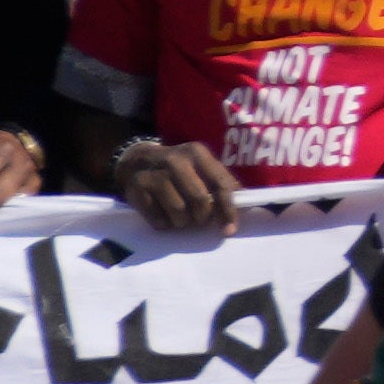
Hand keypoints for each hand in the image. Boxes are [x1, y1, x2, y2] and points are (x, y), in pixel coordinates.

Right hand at [107, 137, 237, 240]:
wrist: (138, 161)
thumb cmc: (179, 169)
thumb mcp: (202, 166)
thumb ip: (222, 183)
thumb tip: (246, 204)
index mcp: (198, 153)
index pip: (220, 184)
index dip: (228, 209)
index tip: (229, 229)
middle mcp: (176, 160)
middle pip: (200, 201)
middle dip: (203, 217)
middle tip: (199, 219)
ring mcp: (155, 174)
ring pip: (179, 213)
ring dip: (183, 223)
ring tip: (180, 215)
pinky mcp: (138, 189)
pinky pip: (159, 220)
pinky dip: (165, 224)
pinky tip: (163, 213)